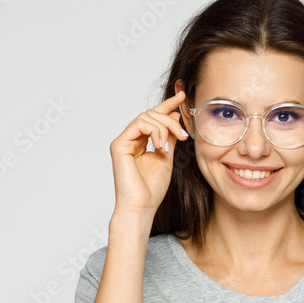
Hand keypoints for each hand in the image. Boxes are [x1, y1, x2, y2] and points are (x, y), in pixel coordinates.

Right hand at [108, 90, 190, 223]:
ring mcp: (123, 141)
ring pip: (146, 117)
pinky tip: (161, 147)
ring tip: (171, 146)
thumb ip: (169, 137)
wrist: (142, 206)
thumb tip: (174, 117)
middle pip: (151, 114)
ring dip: (164, 127)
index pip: (153, 118)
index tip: (182, 97)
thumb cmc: (152, 188)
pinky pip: (139, 124)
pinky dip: (154, 132)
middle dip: (170, 120)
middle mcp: (130, 139)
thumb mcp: (166, 157)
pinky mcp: (119, 145)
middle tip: (184, 134)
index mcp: (140, 142)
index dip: (167, 105)